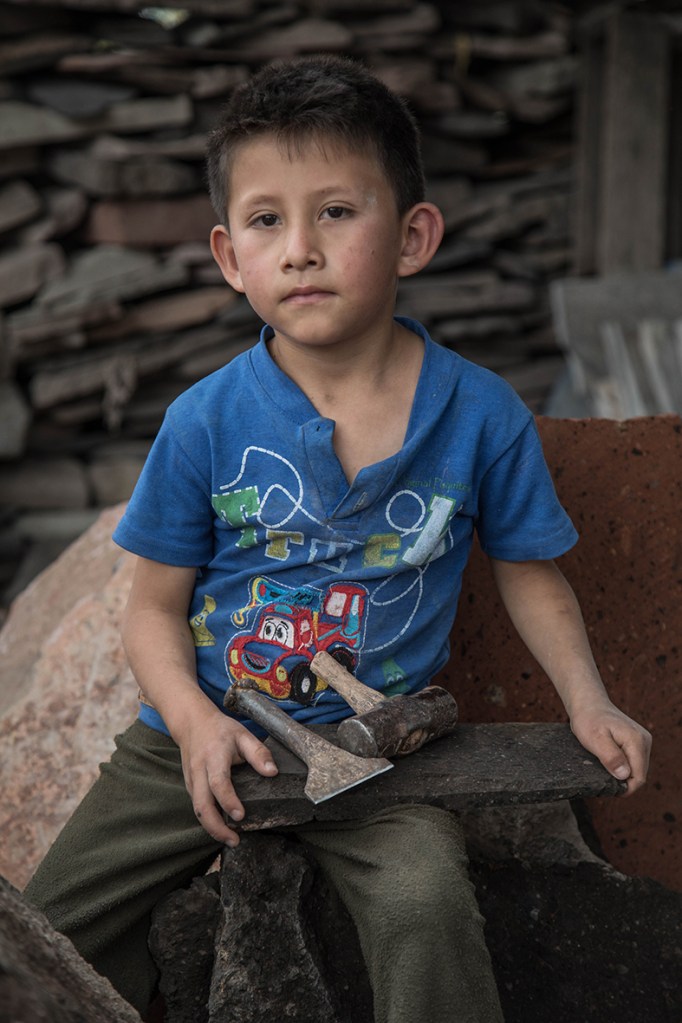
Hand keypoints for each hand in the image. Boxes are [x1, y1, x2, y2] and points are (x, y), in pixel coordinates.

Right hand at [178, 705, 277, 845]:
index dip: (228, 801)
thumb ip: (259, 753)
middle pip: (201, 805)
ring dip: (211, 828)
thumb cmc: (220, 730)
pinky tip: (222, 826)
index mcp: (214, 757)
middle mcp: (199, 771)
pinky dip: (208, 819)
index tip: (241, 815)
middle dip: (216, 827)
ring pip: (197, 810)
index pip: (218, 783)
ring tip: (230, 839)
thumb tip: (273, 773)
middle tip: (234, 840)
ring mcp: (191, 780)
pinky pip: (197, 806)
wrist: (192, 722)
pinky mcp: (189, 786)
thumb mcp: (243, 735)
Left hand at [570, 701, 651, 795]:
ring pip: (636, 769)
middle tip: (601, 775)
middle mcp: (644, 741)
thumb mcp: (594, 739)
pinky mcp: (637, 741)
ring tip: (603, 765)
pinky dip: (622, 765)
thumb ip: (611, 757)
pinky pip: (633, 761)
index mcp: (636, 741)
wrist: (588, 703)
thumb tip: (624, 776)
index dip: (625, 788)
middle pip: (639, 775)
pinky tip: (608, 760)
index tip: (607, 787)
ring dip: (622, 773)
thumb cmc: (588, 719)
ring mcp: (642, 740)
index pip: (639, 777)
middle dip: (623, 781)